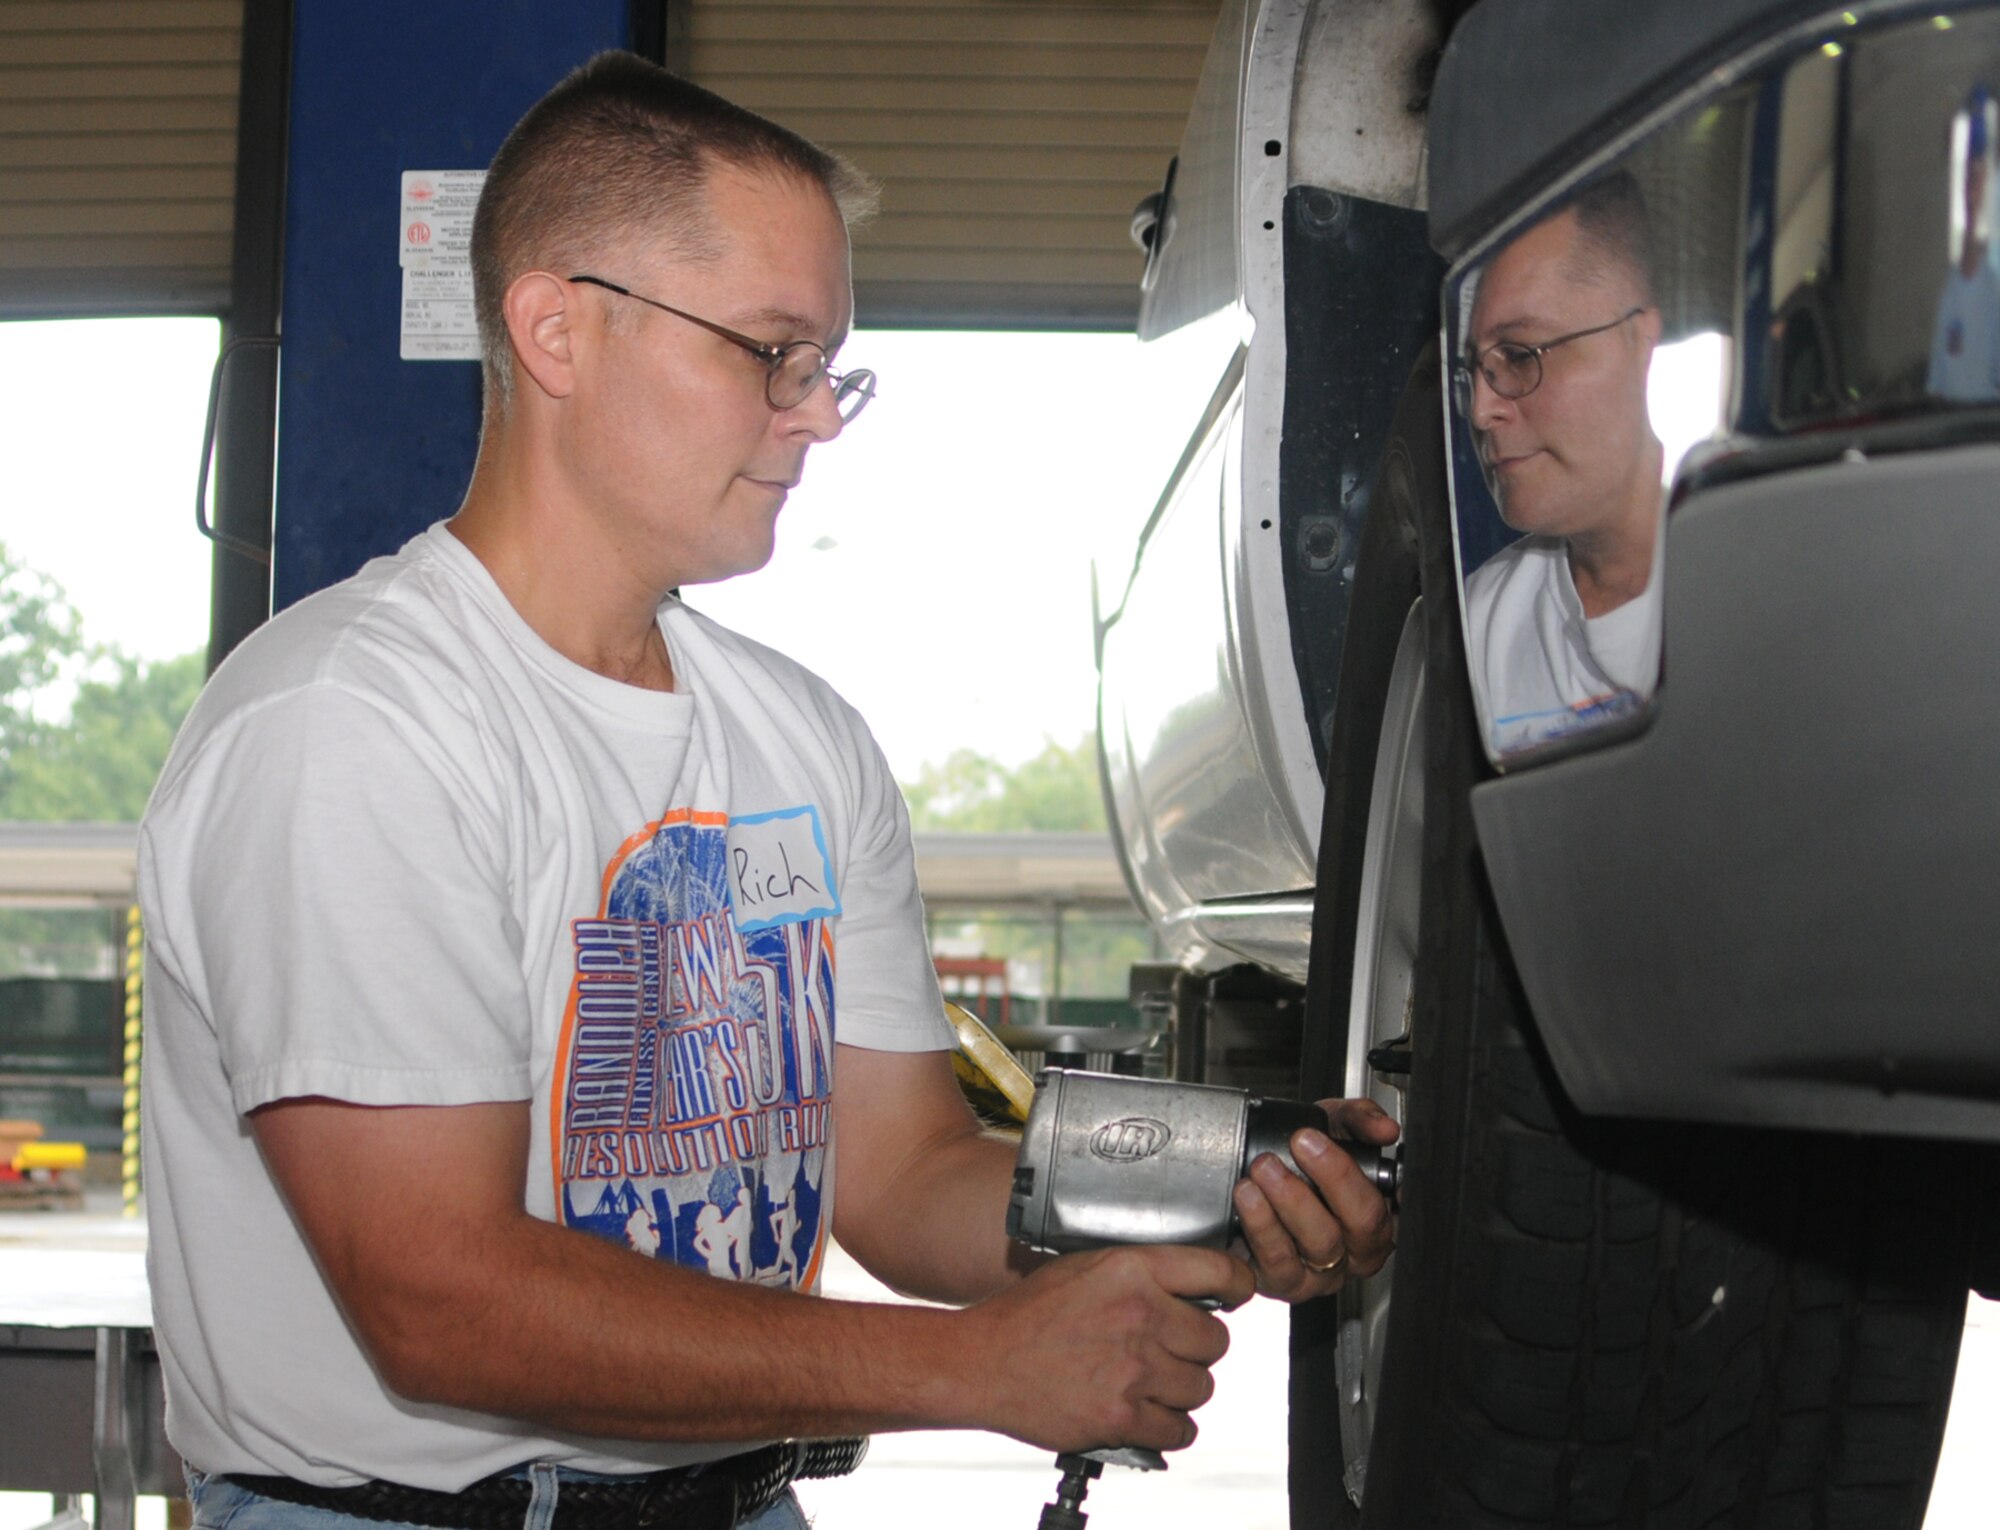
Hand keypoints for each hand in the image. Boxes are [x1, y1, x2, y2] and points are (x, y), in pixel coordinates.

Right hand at [958, 1243, 1255, 1453]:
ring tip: (1151, 1383)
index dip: (1238, 1285)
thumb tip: (1195, 1289)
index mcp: (1131, 1269)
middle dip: (1198, 1348)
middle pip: (1216, 1340)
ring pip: (1201, 1387)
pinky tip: (1147, 1413)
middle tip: (1171, 1350)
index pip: (1218, 1271)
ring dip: (1183, 1389)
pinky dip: (1169, 1426)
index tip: (1237, 1295)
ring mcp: (1132, 1368)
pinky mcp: (1121, 1415)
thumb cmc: (1029, 1314)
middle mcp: (1139, 1315)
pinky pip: (1180, 1428)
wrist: (981, 1362)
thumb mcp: (1086, 1267)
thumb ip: (1140, 1274)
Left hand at [1231, 1097, 1397, 1302]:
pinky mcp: (1282, 1282)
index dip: (1370, 1181)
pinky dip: (1261, 1226)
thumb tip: (1385, 1128)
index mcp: (1377, 1218)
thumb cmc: (1300, 1161)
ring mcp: (1322, 1272)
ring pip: (1320, 1244)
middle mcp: (1355, 1252)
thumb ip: (1361, 1121)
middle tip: (1300, 1145)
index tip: (1336, 1144)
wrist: (1250, 1181)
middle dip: (1331, 1179)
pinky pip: (1278, 1262)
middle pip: (1361, 1225)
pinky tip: (1248, 1197)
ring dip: (1291, 1201)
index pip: (1391, 1204)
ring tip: (1264, 1167)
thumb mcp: (1332, 1128)